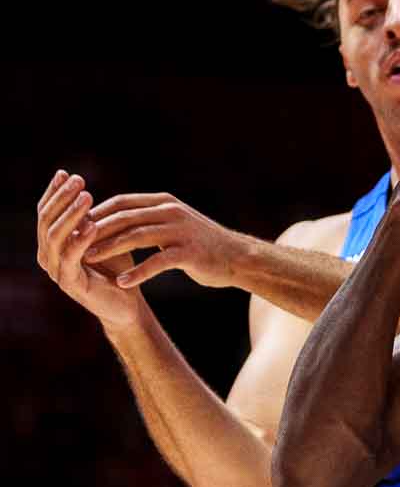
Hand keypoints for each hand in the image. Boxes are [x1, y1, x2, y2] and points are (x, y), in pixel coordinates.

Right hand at [36, 171, 142, 329]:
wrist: (127, 304)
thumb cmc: (115, 268)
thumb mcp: (101, 237)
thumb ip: (88, 218)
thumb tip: (79, 189)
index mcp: (51, 243)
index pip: (46, 211)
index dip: (54, 192)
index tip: (66, 173)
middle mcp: (47, 256)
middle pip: (46, 220)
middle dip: (62, 198)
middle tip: (78, 181)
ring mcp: (56, 270)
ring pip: (55, 236)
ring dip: (71, 214)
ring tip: (86, 197)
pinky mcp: (70, 284)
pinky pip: (70, 258)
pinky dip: (80, 240)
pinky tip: (92, 225)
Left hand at [84, 191, 247, 288]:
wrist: (239, 259)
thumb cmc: (204, 245)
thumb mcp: (175, 224)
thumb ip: (150, 219)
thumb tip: (119, 219)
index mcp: (163, 203)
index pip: (121, 203)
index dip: (96, 213)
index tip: (75, 227)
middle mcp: (170, 212)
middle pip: (124, 218)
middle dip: (96, 230)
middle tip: (73, 243)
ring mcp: (180, 232)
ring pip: (136, 237)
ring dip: (110, 248)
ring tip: (90, 260)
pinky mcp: (189, 253)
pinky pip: (157, 263)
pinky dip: (138, 273)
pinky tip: (123, 283)